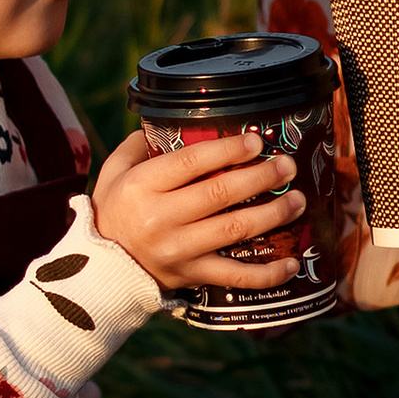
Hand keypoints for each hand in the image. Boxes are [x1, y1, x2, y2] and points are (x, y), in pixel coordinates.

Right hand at [91, 125, 304, 292]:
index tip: (256, 140)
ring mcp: (179, 250)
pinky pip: (235, 277)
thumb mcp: (115, 171)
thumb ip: (140, 144)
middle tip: (287, 166)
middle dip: (260, 177)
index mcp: (143, 186)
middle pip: (219, 193)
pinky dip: (267, 274)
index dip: (227, 150)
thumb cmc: (114, 209)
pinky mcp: (192, 276)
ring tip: (297, 201)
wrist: (100, 267)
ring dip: (272, 215)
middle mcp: (160, 218)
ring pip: (233, 230)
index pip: (191, 162)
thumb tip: (174, 120)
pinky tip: (292, 263)